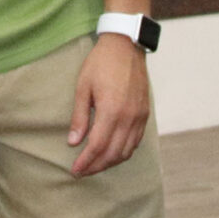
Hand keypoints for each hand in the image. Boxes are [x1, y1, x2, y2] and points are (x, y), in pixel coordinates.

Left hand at [68, 33, 150, 177]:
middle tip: (82, 172)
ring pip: (126, 151)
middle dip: (96, 166)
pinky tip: (112, 152)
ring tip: (95, 165)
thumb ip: (79, 117)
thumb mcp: (83, 87)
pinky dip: (123, 152)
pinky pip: (135, 142)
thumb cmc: (101, 63)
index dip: (86, 162)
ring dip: (110, 162)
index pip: (97, 146)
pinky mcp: (145, 115)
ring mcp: (139, 117)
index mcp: (111, 111)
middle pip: (113, 154)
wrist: (126, 46)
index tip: (75, 171)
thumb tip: (73, 142)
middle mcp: (128, 118)